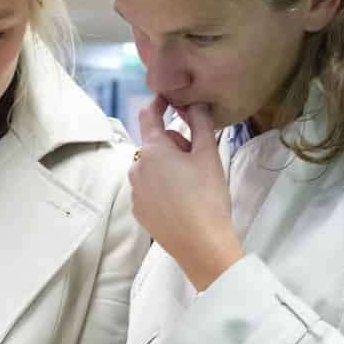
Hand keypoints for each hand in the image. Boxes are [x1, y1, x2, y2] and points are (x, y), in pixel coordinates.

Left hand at [131, 97, 244, 291]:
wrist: (202, 245)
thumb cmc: (207, 197)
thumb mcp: (208, 155)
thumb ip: (200, 123)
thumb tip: (195, 103)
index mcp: (152, 150)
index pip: (148, 115)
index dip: (158, 103)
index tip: (167, 98)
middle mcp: (136, 168)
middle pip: (155, 143)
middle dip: (174, 144)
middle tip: (198, 159)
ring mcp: (135, 191)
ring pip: (152, 167)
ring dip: (168, 166)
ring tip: (192, 183)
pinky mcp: (139, 211)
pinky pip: (149, 188)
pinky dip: (163, 187)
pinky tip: (182, 200)